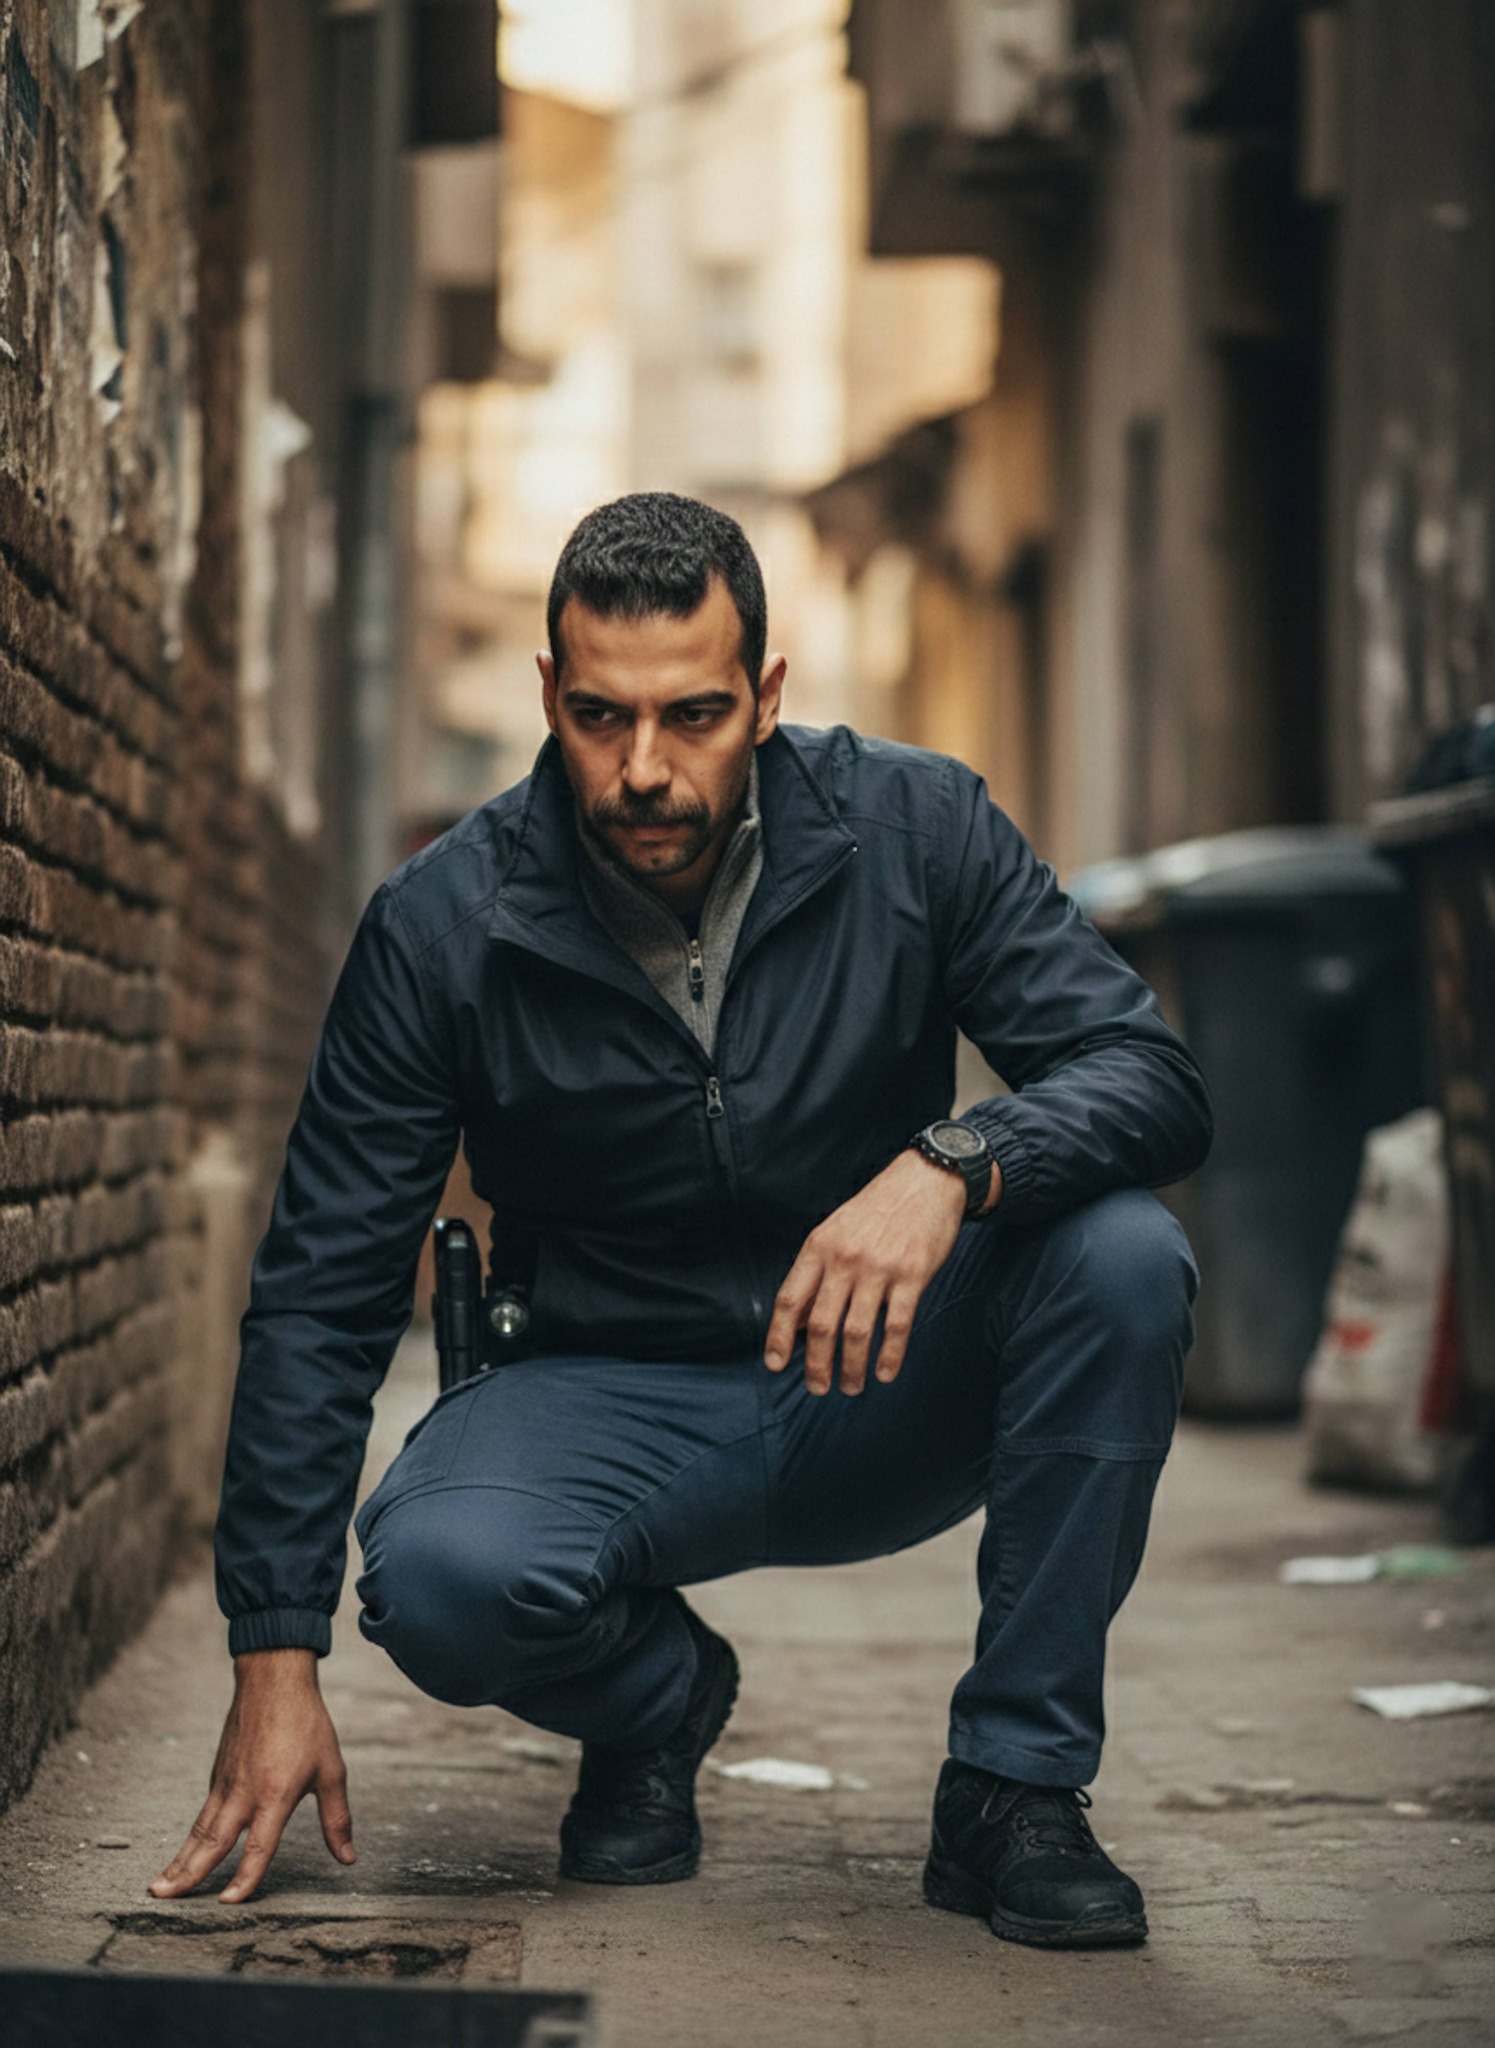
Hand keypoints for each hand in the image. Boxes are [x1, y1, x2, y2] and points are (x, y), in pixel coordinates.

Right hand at [148, 1649, 353, 1902]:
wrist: (273, 1679)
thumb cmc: (307, 1724)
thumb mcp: (331, 1770)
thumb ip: (336, 1818)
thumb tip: (347, 1858)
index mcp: (276, 1794)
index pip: (259, 1845)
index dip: (246, 1877)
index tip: (228, 1903)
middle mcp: (245, 1793)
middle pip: (213, 1842)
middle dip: (188, 1874)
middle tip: (162, 1899)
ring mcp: (226, 1783)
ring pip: (199, 1830)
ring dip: (179, 1860)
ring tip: (158, 1886)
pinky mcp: (217, 1774)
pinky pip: (202, 1813)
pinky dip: (189, 1837)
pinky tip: (183, 1853)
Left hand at [764, 1147, 998, 1395]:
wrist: (925, 1181)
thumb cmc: (876, 1210)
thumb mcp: (834, 1231)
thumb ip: (816, 1274)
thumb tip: (797, 1322)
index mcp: (819, 1246)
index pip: (790, 1299)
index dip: (779, 1336)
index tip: (775, 1365)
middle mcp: (845, 1258)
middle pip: (822, 1324)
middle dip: (817, 1364)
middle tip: (818, 1388)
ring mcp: (879, 1268)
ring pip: (857, 1332)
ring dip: (852, 1367)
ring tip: (851, 1387)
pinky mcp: (913, 1275)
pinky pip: (897, 1325)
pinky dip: (890, 1356)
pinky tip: (885, 1373)